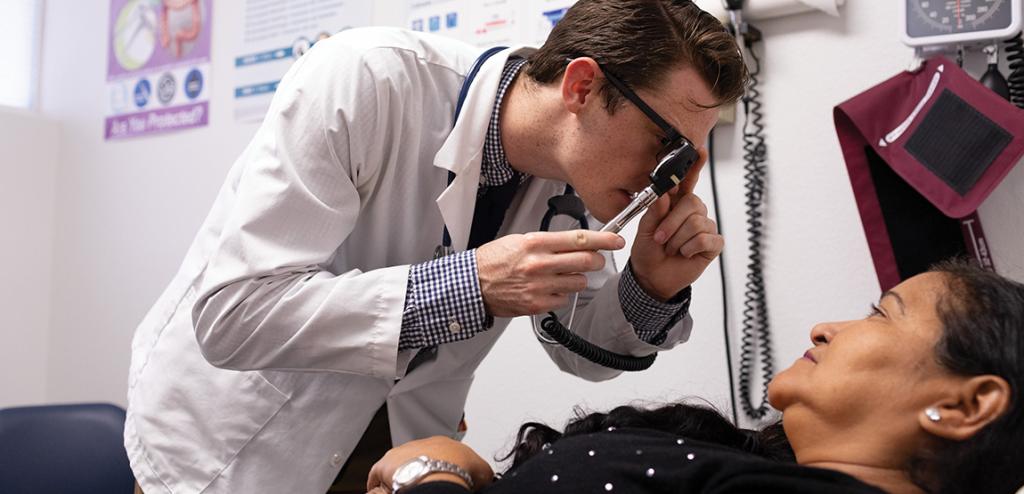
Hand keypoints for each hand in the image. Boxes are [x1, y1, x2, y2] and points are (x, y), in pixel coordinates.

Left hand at [366, 436, 493, 492]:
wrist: (438, 474)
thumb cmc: (457, 470)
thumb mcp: (481, 470)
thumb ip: (482, 471)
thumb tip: (487, 478)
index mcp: (442, 443)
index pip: (439, 454)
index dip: (440, 468)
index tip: (442, 478)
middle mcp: (419, 445)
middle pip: (416, 458)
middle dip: (418, 472)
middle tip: (423, 488)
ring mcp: (400, 455)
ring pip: (396, 466)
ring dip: (398, 477)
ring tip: (403, 491)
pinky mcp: (384, 467)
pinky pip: (376, 478)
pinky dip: (378, 487)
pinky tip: (382, 493)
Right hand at [476, 230, 624, 316]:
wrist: (472, 285)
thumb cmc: (493, 261)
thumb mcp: (519, 240)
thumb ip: (548, 242)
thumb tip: (575, 242)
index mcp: (535, 244)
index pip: (579, 238)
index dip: (603, 239)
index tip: (616, 239)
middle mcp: (539, 264)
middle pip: (586, 261)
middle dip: (597, 260)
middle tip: (596, 259)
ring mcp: (540, 286)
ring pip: (579, 282)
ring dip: (576, 278)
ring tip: (559, 276)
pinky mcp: (538, 304)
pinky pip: (564, 299)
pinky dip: (561, 294)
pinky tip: (547, 289)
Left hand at [630, 161, 722, 300]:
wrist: (652, 277)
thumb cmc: (648, 251)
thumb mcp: (645, 229)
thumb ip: (654, 210)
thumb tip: (663, 192)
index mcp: (676, 203)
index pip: (688, 181)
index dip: (695, 166)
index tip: (700, 151)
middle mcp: (693, 212)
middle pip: (692, 203)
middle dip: (672, 223)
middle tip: (660, 238)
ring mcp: (705, 227)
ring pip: (696, 223)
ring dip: (677, 240)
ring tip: (671, 248)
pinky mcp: (713, 243)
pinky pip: (705, 239)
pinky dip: (689, 249)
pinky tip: (684, 253)